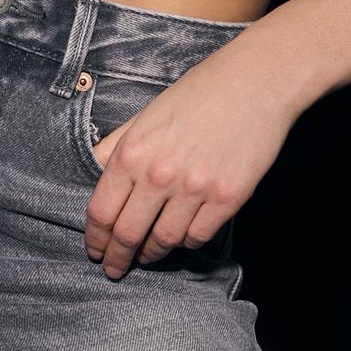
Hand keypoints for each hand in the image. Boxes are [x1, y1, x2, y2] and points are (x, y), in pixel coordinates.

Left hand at [84, 34, 298, 279]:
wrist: (257, 81)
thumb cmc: (202, 91)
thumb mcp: (148, 113)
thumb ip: (118, 145)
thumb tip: (94, 170)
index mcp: (133, 151)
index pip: (102, 211)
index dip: (95, 239)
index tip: (95, 250)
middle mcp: (159, 174)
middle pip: (128, 234)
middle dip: (118, 258)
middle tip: (115, 269)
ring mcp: (195, 188)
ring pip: (164, 241)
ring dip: (152, 254)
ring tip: (148, 255)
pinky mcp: (228, 198)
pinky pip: (198, 236)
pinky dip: (186, 242)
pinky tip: (182, 237)